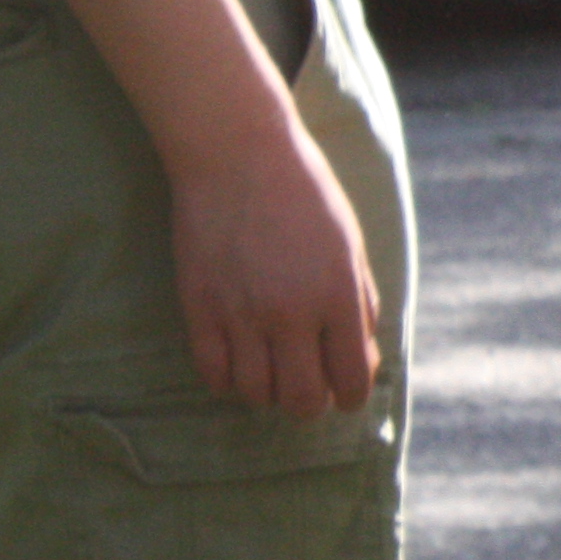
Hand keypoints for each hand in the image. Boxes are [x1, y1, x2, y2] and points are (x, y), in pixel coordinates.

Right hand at [168, 119, 382, 413]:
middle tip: (306, 388)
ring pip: (254, 394)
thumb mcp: (351, 246)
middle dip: (308, 404)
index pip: (351, 380)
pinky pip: (212, 372)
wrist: (238, 155)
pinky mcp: (199, 308)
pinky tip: (237, 362)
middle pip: (301, 401)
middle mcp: (291, 314)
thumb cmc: (305, 196)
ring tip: (270, 370)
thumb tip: (360, 357)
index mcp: (338, 298)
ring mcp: (241, 314)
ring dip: (266, 392)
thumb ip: (359, 305)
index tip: (343, 394)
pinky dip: (227, 379)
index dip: (350, 397)